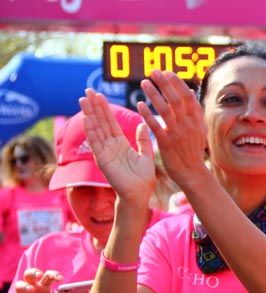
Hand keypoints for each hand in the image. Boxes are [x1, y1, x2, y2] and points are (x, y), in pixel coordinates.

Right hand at [7, 269, 62, 292]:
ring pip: (19, 284)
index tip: (60, 279)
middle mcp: (33, 287)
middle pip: (30, 274)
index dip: (54, 274)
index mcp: (44, 286)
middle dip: (34, 272)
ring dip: (24, 286)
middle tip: (39, 275)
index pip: (48, 276)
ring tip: (30, 289)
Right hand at [79, 90, 155, 205]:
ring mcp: (105, 152)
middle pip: (100, 122)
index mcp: (120, 144)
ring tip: (84, 99)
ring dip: (89, 114)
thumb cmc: (143, 179)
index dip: (104, 109)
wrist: (139, 194)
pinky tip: (86, 118)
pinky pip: (95, 143)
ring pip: (96, 129)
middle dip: (94, 107)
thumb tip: (143, 124)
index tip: (99, 95)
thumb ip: (143, 141)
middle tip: (87, 90)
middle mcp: (110, 146)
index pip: (110, 122)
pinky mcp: (102, 160)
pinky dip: (91, 131)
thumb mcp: (147, 156)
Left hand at [137, 70, 209, 187]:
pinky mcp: (166, 143)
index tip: (166, 72)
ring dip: (153, 94)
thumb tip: (189, 91)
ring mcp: (177, 133)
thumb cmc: (193, 150)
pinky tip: (139, 104)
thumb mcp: (199, 129)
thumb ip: (194, 111)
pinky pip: (154, 125)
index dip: (177, 83)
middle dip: (164, 83)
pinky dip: (146, 113)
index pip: (187, 96)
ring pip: (164, 109)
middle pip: (175, 99)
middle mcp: (188, 125)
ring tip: (144, 83)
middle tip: (153, 71)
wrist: (192, 173)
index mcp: (196, 120)